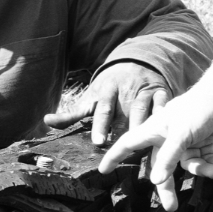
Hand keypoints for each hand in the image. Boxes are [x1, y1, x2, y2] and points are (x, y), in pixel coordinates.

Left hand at [43, 63, 170, 145]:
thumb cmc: (107, 89)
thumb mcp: (89, 98)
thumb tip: (46, 121)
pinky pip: (163, 105)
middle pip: (124, 112)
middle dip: (124, 130)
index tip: (99, 142)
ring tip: (143, 148)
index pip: (103, 109)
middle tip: (122, 149)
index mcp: (106, 91)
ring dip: (144, 127)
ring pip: (144, 110)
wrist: (133, 62)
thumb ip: (71, 114)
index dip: (101, 125)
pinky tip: (166, 130)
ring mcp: (144, 91)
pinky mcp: (161, 92)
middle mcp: (125, 91)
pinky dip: (164, 115)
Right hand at [97, 83, 212, 210]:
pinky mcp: (201, 140)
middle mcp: (166, 136)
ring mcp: (184, 139)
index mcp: (153, 130)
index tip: (103, 171)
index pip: (128, 145)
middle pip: (162, 166)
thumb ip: (168, 158)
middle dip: (168, 186)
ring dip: (200, 169)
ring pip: (186, 164)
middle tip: (171, 207)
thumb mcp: (181, 135)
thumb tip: (156, 180)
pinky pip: (201, 159)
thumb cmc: (198, 108)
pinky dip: (209, 162)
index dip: (114, 157)